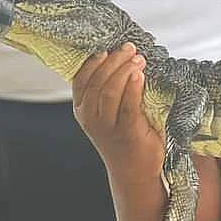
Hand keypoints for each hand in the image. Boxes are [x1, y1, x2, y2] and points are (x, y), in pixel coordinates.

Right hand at [72, 43, 163, 179]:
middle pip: (97, 82)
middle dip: (114, 61)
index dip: (93, 61)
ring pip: (109, 91)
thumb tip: (122, 58)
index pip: (81, 80)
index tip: (107, 48)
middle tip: (130, 48)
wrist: (134, 172)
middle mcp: (90, 118)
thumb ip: (108, 91)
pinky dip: (133, 87)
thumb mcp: (108, 114)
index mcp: (82, 110)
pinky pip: (127, 106)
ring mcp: (106, 127)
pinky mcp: (126, 133)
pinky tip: (140, 75)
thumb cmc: (124, 137)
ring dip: (124, 70)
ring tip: (139, 59)